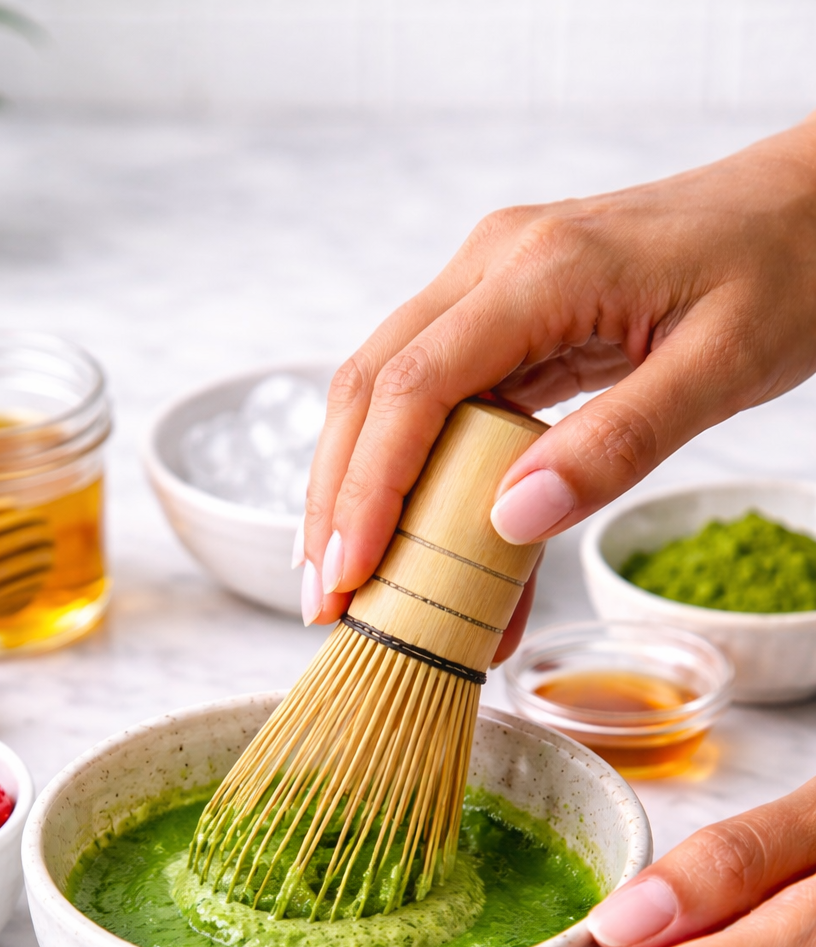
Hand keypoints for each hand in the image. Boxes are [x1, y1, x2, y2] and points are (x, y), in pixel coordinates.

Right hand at [299, 114, 815, 639]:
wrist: (809, 201)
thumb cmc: (783, 267)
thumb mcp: (724, 366)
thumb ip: (618, 444)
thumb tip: (509, 522)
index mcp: (541, 270)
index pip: (413, 387)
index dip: (367, 488)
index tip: (349, 574)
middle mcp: (494, 265)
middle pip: (371, 387)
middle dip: (335, 497)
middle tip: (325, 597)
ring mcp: (493, 286)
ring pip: (389, 393)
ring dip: (361, 488)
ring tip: (354, 581)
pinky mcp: (506, 315)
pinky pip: (441, 400)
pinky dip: (420, 475)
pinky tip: (426, 543)